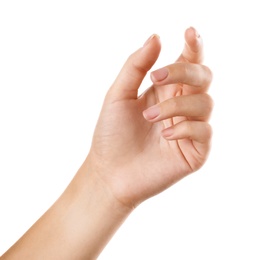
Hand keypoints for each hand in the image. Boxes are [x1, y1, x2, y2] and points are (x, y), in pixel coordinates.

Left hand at [89, 27, 212, 207]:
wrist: (109, 172)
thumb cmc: (112, 134)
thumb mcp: (119, 95)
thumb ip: (136, 66)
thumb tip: (156, 37)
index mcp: (166, 91)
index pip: (189, 63)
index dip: (194, 46)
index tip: (189, 32)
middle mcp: (181, 106)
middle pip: (203, 77)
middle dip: (184, 71)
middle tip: (157, 77)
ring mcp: (190, 128)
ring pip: (204, 102)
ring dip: (176, 105)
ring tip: (149, 116)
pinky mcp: (195, 151)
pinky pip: (204, 131)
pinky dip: (185, 127)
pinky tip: (164, 135)